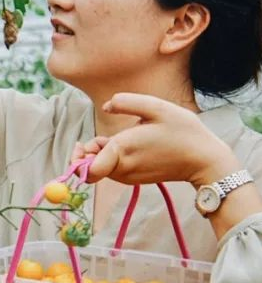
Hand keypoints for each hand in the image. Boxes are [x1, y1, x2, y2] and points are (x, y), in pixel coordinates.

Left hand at [79, 93, 238, 186]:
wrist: (205, 160)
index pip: (87, 171)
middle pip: (90, 166)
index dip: (77, 159)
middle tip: (103, 137)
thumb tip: (107, 105)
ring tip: (124, 138)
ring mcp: (129, 177)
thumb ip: (127, 102)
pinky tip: (133, 146)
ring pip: (102, 167)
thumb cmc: (183, 131)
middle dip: (89, 150)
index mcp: (122, 151)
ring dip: (103, 153)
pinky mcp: (136, 180)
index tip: (80, 144)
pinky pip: (115, 169)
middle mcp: (122, 169)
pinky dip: (115, 158)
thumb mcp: (156, 107)